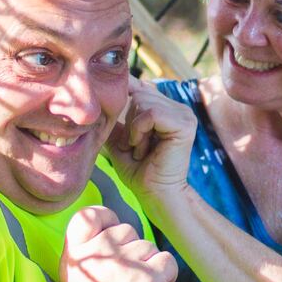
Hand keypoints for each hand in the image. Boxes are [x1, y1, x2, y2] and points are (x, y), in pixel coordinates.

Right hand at [58, 205, 176, 281]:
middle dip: (132, 251)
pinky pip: (167, 260)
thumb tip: (116, 231)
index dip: (105, 217)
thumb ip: (91, 256)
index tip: (111, 232)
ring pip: (148, 246)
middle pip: (126, 230)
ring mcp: (124, 263)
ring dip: (150, 268)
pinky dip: (166, 277)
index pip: (87, 215)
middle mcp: (98, 254)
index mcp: (75, 255)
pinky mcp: (149, 275)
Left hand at [106, 78, 197, 205]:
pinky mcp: (185, 123)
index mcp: (166, 108)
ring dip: (134, 129)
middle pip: (139, 92)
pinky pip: (151, 113)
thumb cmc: (138, 171)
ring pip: (144, 100)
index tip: (112, 113)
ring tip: (140, 150)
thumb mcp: (120, 138)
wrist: (155, 194)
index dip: (124, 95)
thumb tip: (96, 96)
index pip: (141, 86)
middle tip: (133, 147)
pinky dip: (139, 131)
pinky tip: (142, 149)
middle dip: (129, 121)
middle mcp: (178, 107)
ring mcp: (184, 114)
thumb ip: (115, 117)